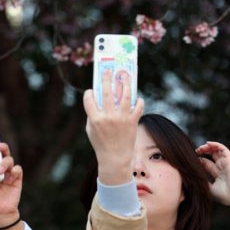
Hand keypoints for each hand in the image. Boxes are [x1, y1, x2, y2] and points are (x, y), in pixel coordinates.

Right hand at [84, 69, 144, 184]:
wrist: (115, 159)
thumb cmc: (101, 144)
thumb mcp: (90, 130)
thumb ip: (92, 114)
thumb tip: (99, 98)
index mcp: (95, 119)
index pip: (90, 99)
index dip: (90, 93)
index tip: (92, 90)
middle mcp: (108, 117)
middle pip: (107, 92)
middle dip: (107, 78)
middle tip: (108, 70)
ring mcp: (121, 119)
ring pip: (125, 96)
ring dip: (125, 84)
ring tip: (125, 76)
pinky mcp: (132, 122)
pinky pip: (138, 107)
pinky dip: (139, 101)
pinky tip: (137, 98)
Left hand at [196, 142, 229, 210]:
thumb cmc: (223, 195)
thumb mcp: (209, 188)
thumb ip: (202, 181)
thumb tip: (192, 177)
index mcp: (217, 174)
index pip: (207, 164)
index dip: (199, 160)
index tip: (191, 159)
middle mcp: (222, 167)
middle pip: (211, 155)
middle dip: (203, 151)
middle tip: (195, 151)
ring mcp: (226, 163)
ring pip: (217, 150)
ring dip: (208, 147)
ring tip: (200, 148)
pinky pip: (223, 148)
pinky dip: (215, 144)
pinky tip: (207, 143)